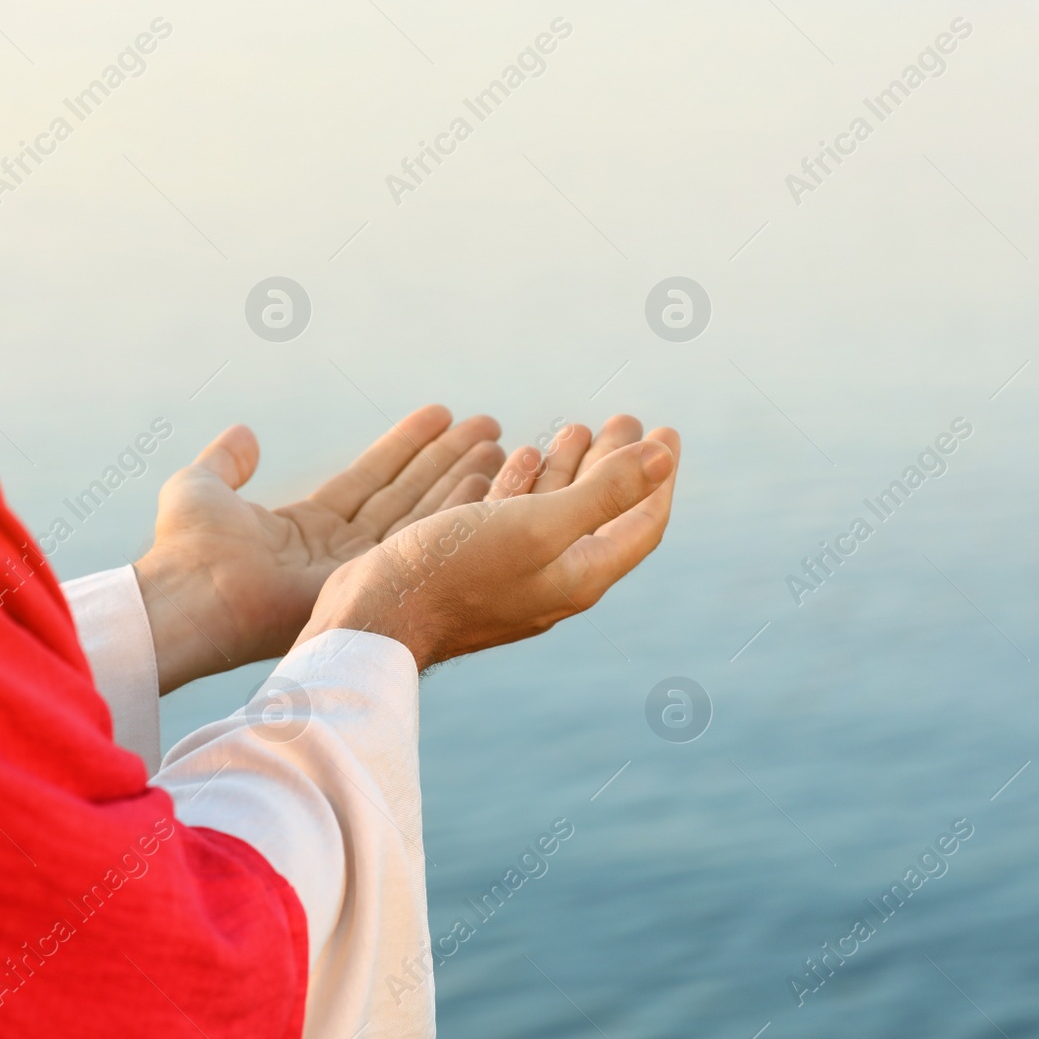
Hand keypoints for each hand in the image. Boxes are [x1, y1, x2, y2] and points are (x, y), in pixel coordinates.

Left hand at [134, 405, 502, 691]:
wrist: (187, 598)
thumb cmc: (184, 551)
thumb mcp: (201, 487)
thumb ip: (227, 461)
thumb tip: (245, 433)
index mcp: (305, 531)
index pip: (370, 480)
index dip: (407, 446)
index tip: (443, 414)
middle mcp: (340, 550)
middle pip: (406, 494)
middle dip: (449, 459)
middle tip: (490, 427)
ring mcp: (358, 568)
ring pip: (421, 512)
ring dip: (462, 476)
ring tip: (500, 442)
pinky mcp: (371, 580)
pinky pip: (420, 535)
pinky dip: (455, 505)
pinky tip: (487, 473)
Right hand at [297, 421, 679, 669]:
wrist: (374, 619)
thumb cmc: (454, 573)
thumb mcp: (538, 525)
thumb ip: (603, 492)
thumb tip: (664, 456)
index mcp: (579, 575)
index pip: (640, 523)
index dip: (658, 478)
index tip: (665, 431)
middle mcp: (552, 579)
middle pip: (600, 515)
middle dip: (614, 465)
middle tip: (622, 420)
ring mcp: (511, 575)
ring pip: (554, 514)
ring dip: (569, 469)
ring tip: (574, 429)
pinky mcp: (472, 567)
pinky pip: (511, 519)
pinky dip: (523, 484)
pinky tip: (516, 457)